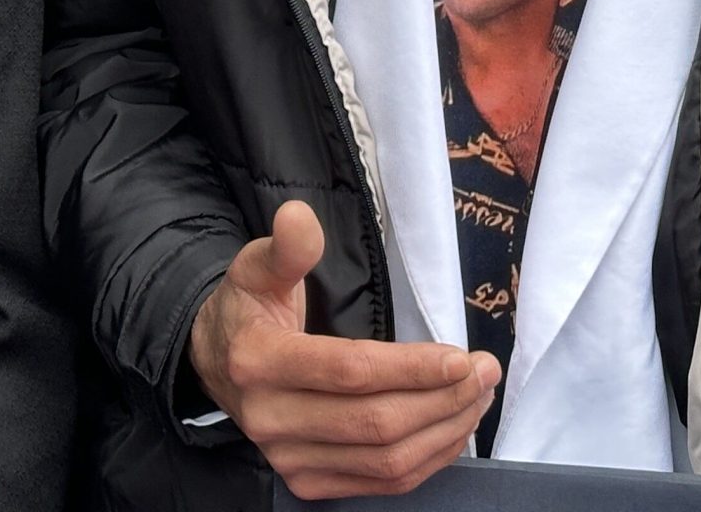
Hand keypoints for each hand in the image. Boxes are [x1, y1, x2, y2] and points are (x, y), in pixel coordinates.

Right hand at [188, 200, 500, 498]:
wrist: (216, 363)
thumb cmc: (249, 309)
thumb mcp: (257, 267)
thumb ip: (287, 246)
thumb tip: (301, 217)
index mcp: (258, 360)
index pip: (349, 371)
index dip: (410, 368)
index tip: (460, 357)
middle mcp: (270, 419)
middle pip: (375, 423)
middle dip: (442, 399)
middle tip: (484, 372)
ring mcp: (288, 459)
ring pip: (385, 460)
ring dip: (444, 431)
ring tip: (478, 397)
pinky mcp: (307, 483)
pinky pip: (381, 483)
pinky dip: (427, 460)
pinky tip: (451, 429)